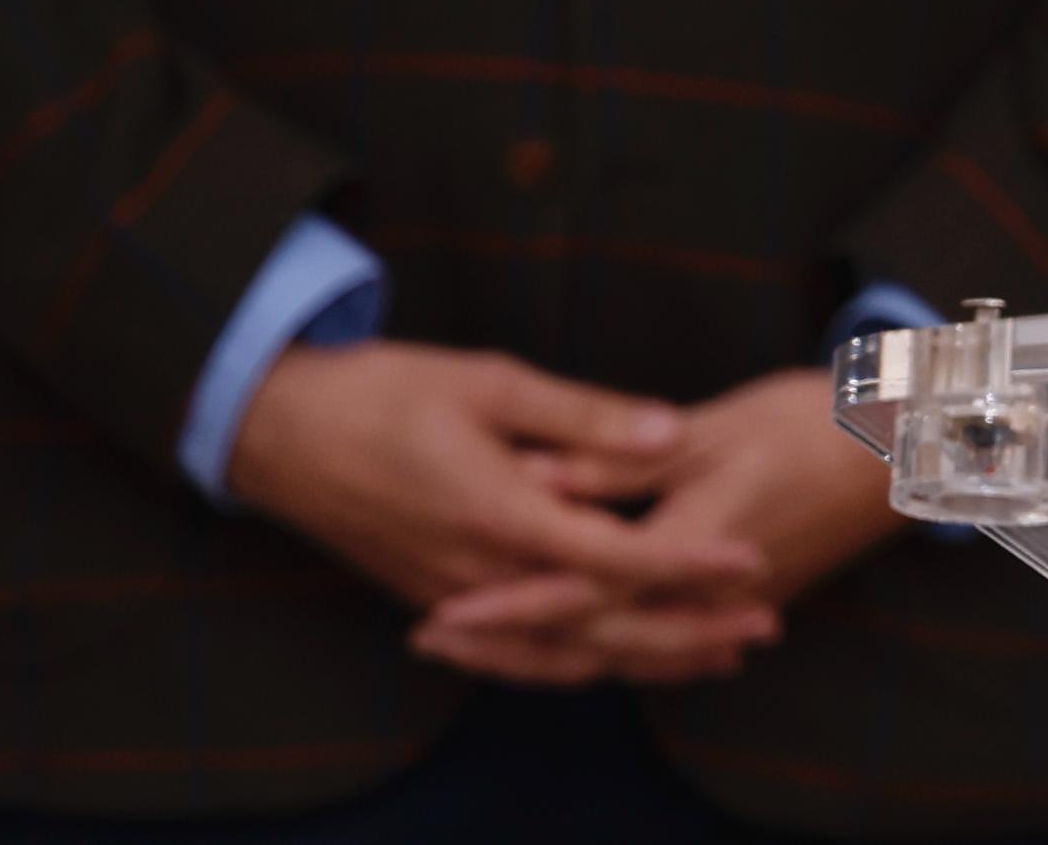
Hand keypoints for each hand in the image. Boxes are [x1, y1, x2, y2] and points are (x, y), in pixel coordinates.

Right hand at [226, 340, 771, 682]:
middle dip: (689, 632)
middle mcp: (480, 576)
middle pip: (602, 627)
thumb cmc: (386, 392)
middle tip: (766, 626)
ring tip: (717, 653)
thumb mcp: (492, 383)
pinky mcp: (435, 603)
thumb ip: (584, 417)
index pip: (617, 557)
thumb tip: (668, 434)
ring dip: (644, 656)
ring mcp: (455, 599)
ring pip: (563, 653)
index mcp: (501, 516)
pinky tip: (619, 659)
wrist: (281, 435)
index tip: (755, 562)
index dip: (691, 565)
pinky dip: (578, 663)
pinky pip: (519, 654)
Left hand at [409, 366, 901, 687]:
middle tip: (433, 640)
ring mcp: (726, 610)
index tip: (441, 617)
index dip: (507, 607)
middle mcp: (705, 596)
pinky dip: (602, 646)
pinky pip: (656, 644)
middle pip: (590, 638)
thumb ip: (620, 461)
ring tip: (476, 646)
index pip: (582, 590)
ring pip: (622, 650)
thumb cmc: (813, 422)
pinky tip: (570, 642)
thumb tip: (535, 481)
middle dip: (508, 644)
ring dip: (547, 650)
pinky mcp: (741, 607)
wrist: (904, 450)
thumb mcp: (712, 427)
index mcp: (694, 543)